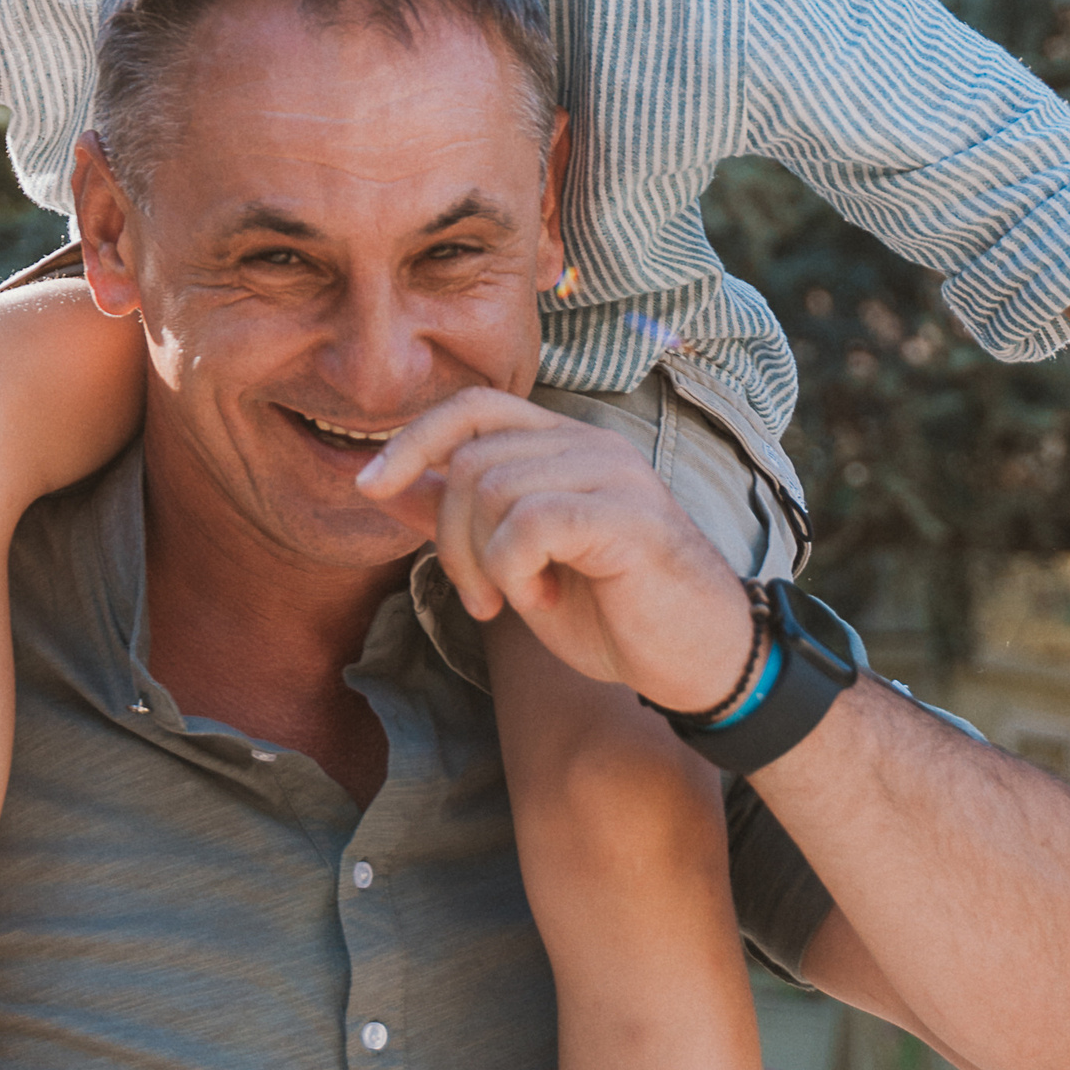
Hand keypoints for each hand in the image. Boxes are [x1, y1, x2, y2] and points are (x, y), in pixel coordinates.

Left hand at [356, 387, 753, 715]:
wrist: (700, 663)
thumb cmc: (614, 613)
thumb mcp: (515, 564)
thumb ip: (459, 518)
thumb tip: (385, 483)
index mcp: (564, 444)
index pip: (472, 407)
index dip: (412, 439)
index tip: (368, 485)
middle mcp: (590, 444)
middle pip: (470, 458)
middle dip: (450, 537)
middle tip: (481, 597)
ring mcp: (613, 474)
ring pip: (493, 487)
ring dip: (484, 561)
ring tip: (520, 600)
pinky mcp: (630, 516)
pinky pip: (529, 523)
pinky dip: (516, 570)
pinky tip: (544, 600)